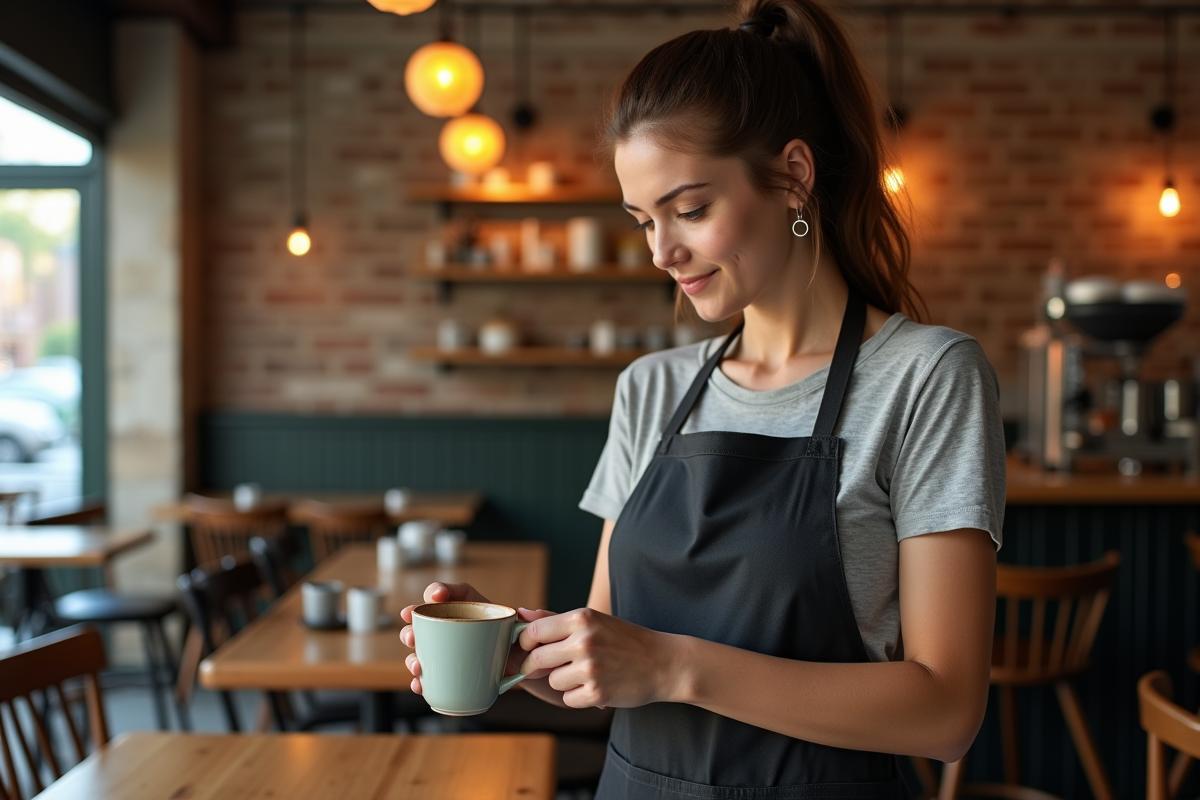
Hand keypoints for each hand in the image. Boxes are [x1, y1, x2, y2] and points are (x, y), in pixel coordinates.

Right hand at [400, 582, 554, 694]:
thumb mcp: (539, 628)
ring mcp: (454, 651)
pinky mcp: (454, 673)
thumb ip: (540, 618)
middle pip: (429, 622)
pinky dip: (422, 681)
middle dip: (414, 627)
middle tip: (412, 636)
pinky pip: (432, 676)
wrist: (534, 669)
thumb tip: (526, 612)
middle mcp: (460, 627)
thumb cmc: (534, 642)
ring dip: (414, 656)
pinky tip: (419, 684)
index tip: (434, 595)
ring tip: (417, 665)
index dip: (440, 589)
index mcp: (477, 608)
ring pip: (425, 650)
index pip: (455, 592)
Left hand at [518, 608, 680, 708]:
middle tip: (548, 668)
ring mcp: (590, 668)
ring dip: (563, 682)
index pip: (533, 632)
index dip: (526, 644)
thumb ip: (555, 619)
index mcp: (581, 618)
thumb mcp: (593, 621)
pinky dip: (577, 696)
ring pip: (553, 681)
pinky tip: (594, 687)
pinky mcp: (597, 693)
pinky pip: (568, 699)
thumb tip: (522, 613)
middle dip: (536, 667)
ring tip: (584, 674)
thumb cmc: (625, 640)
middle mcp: (584, 641)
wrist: (664, 663)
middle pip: (537, 659)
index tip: (530, 650)